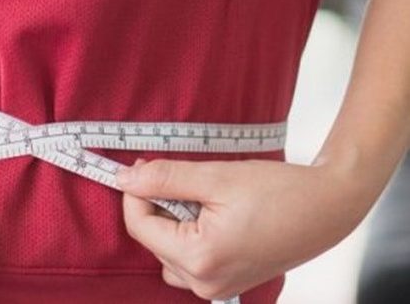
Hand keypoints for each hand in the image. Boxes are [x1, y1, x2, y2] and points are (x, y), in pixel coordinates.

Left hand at [117, 157, 371, 300]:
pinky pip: (188, 259)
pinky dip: (188, 234)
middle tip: (181, 176)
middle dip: (158, 204)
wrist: (328, 208)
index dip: (135, 191)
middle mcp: (204, 282)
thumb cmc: (279, 191)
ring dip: (173, 220)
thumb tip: (124, 178)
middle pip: (152, 238)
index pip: (139, 225)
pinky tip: (211, 213)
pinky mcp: (226, 282)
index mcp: (199, 259)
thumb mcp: (215, 177)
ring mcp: (216, 287)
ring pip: (166, 249)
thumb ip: (164, 178)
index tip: (144, 164)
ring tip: (203, 197)